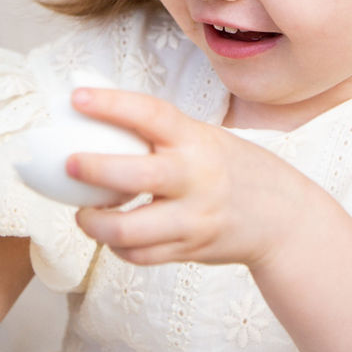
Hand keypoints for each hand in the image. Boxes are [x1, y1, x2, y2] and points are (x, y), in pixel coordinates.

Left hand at [67, 88, 302, 267]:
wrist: (282, 218)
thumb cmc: (232, 168)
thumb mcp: (205, 138)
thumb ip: (160, 130)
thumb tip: (93, 100)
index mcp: (197, 140)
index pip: (152, 114)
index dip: (111, 104)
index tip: (76, 96)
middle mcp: (196, 178)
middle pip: (135, 176)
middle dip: (94, 169)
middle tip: (69, 164)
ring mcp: (193, 218)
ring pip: (129, 230)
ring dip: (94, 223)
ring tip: (82, 213)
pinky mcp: (189, 249)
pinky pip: (140, 255)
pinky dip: (117, 247)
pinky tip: (111, 234)